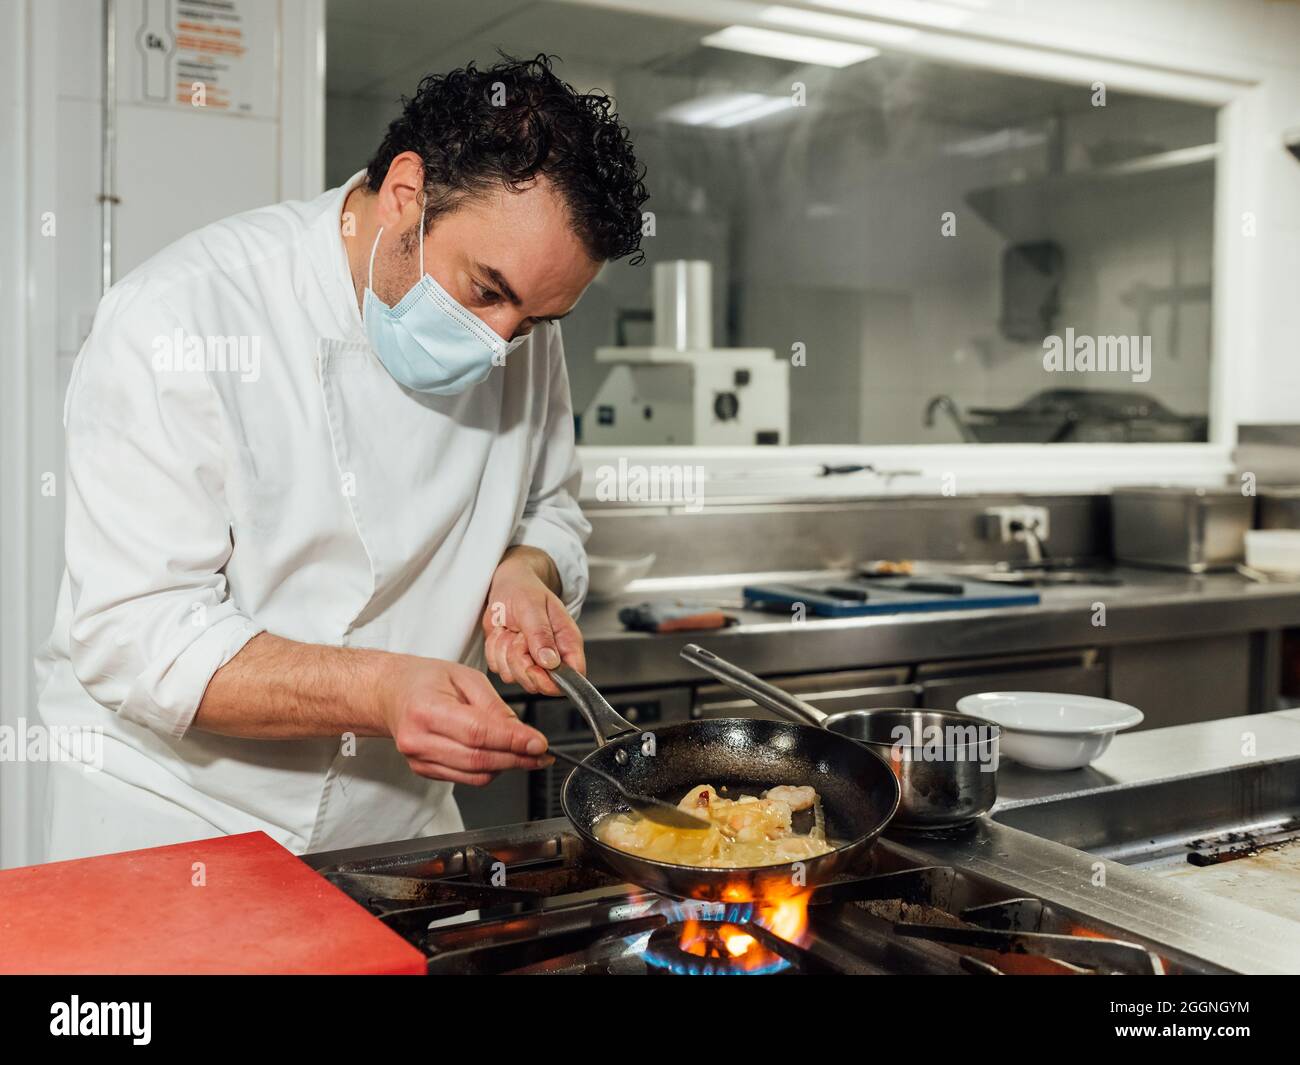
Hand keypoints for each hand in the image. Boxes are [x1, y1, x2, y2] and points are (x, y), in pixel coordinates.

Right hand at [380, 655, 550, 785]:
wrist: (391, 693)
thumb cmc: (425, 680)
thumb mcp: (465, 677)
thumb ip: (493, 705)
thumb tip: (520, 732)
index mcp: (426, 709)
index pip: (477, 732)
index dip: (512, 741)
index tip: (539, 743)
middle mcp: (418, 739)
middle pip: (478, 758)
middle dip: (517, 758)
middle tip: (542, 754)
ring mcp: (418, 759)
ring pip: (474, 774)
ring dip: (507, 768)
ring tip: (527, 755)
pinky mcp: (424, 770)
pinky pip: (465, 778)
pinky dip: (489, 771)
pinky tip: (501, 757)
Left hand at [482, 546, 585, 696]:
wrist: (506, 585)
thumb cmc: (524, 589)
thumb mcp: (532, 606)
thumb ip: (541, 634)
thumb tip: (550, 662)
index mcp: (567, 642)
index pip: (573, 676)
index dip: (552, 681)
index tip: (533, 667)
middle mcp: (553, 656)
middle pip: (539, 683)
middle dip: (520, 661)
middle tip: (518, 635)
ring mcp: (532, 661)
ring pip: (515, 677)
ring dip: (504, 652)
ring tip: (511, 630)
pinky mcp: (513, 662)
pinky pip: (499, 668)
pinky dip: (494, 651)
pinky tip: (503, 634)